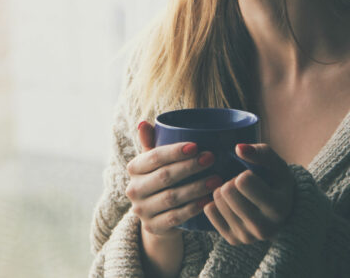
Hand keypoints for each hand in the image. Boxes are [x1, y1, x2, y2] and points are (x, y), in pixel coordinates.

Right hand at [125, 121, 221, 236]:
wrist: (156, 217)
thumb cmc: (160, 180)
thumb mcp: (155, 161)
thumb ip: (151, 142)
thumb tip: (143, 123)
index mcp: (133, 168)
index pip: (154, 157)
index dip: (175, 151)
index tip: (197, 146)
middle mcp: (133, 189)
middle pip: (165, 176)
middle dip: (190, 166)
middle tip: (212, 158)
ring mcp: (142, 210)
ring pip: (172, 197)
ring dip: (196, 187)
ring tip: (216, 179)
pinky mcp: (153, 227)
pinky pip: (175, 217)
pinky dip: (193, 208)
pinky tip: (208, 201)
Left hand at [203, 143, 293, 244]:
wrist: (279, 212)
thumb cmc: (275, 182)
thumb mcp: (275, 164)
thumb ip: (261, 152)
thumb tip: (238, 148)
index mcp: (278, 208)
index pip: (243, 181)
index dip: (245, 174)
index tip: (254, 178)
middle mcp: (264, 228)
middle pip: (226, 191)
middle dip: (232, 182)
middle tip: (242, 186)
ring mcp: (247, 237)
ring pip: (216, 200)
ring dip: (224, 191)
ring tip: (238, 194)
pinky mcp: (232, 240)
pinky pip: (209, 210)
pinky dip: (216, 202)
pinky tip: (229, 204)